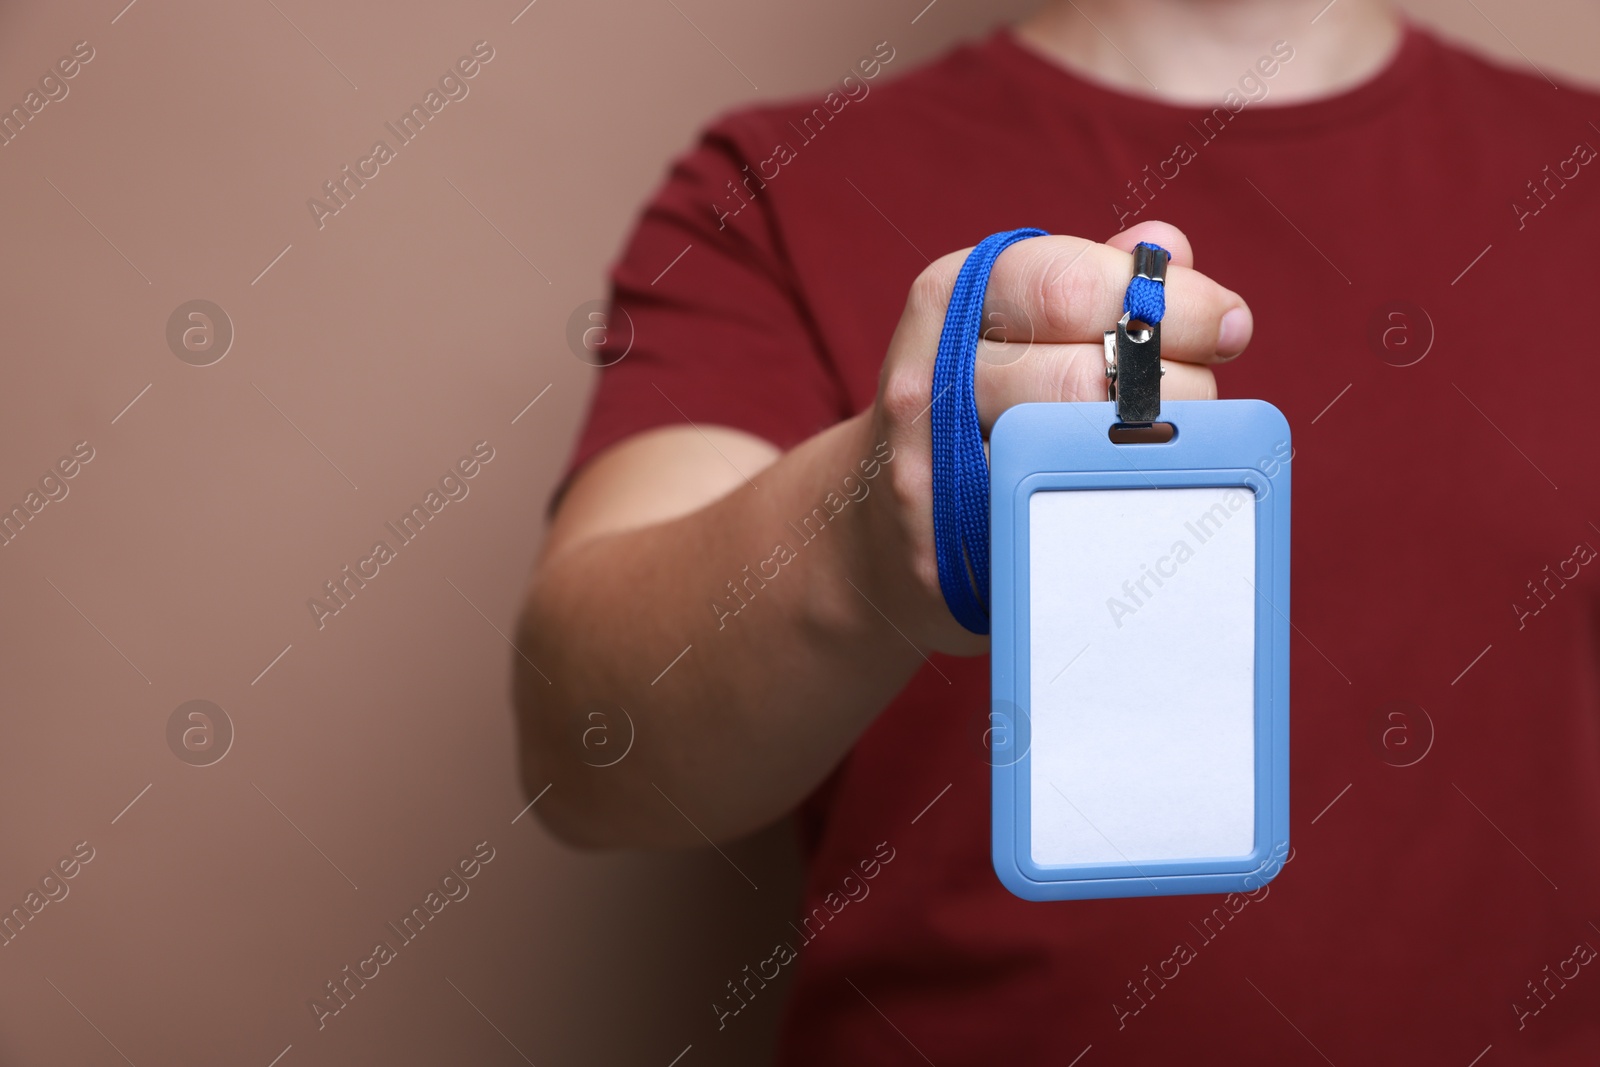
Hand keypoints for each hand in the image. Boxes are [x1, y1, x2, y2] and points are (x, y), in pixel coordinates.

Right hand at [847, 221, 1252, 655]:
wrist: (868, 526)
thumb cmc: (973, 410)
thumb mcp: (1012, 325)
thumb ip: (1090, 281)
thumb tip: (1166, 245)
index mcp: (949, 300)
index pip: (1069, 285)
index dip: (1169, 303)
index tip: (1228, 326)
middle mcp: (925, 379)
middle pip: (1081, 379)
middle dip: (1173, 392)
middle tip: (1203, 405)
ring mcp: (925, 473)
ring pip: (1069, 461)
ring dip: (1149, 461)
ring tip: (1170, 457)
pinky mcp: (941, 554)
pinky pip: (1053, 533)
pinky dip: (1111, 522)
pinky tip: (1132, 510)